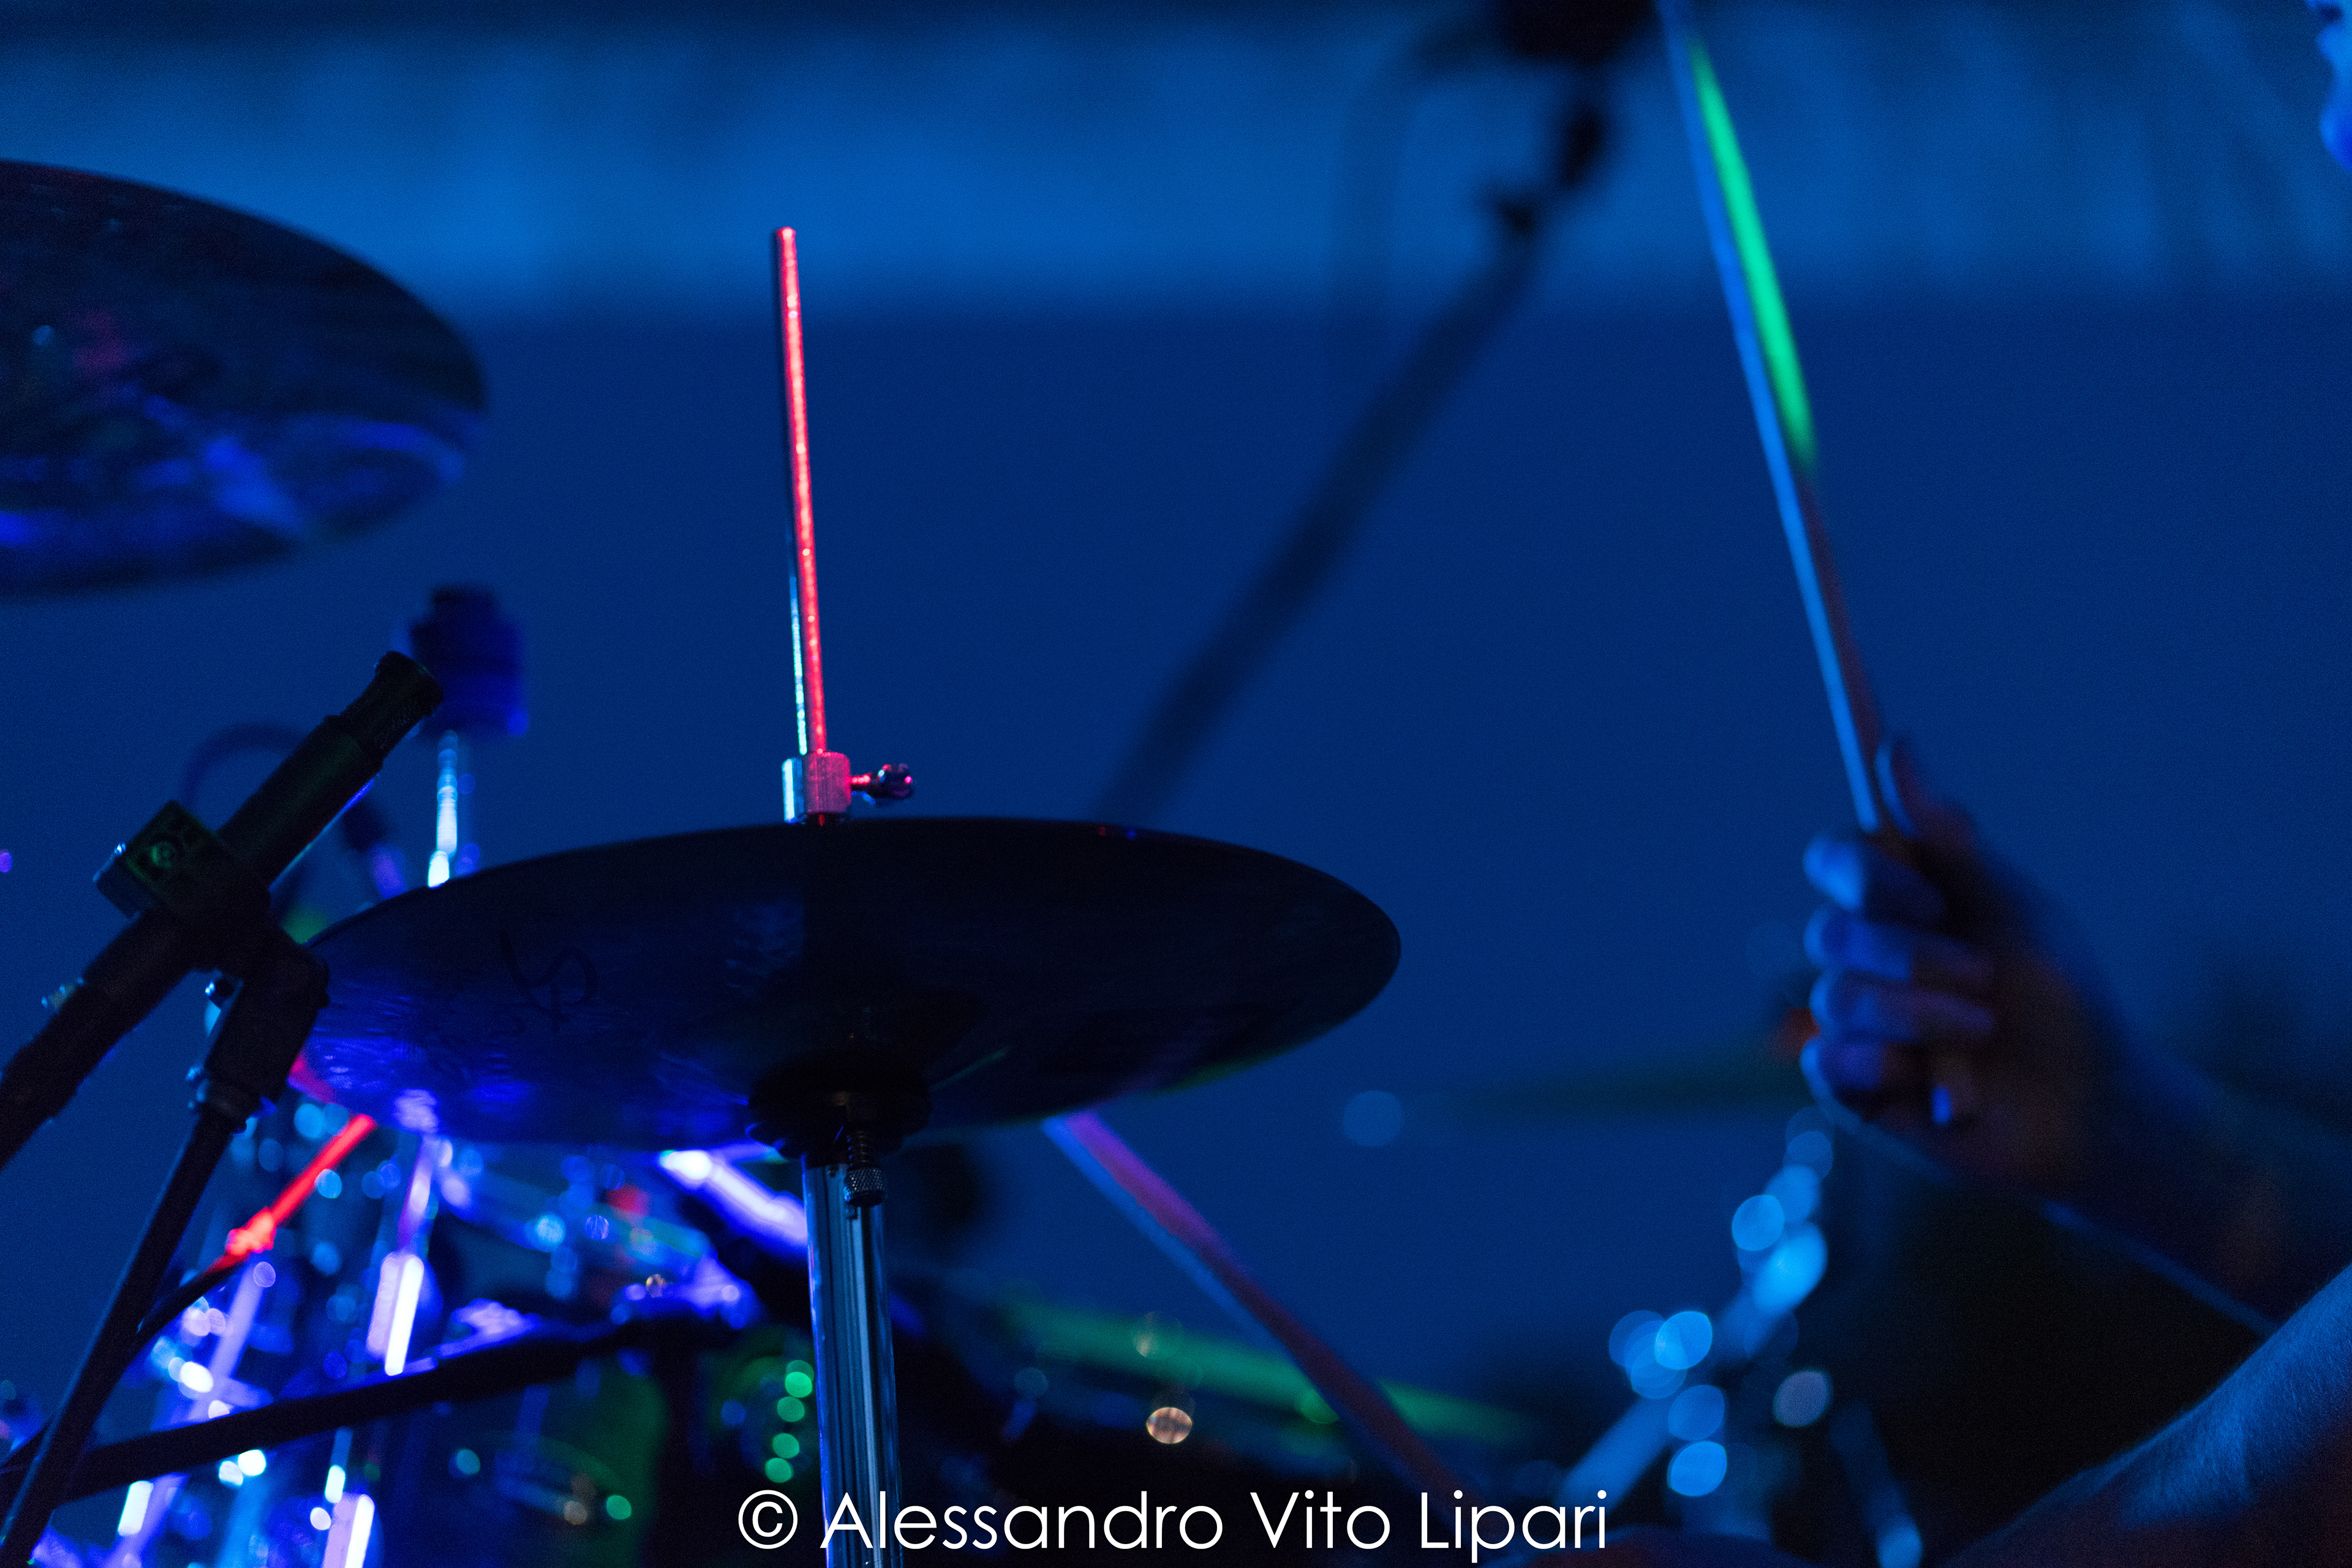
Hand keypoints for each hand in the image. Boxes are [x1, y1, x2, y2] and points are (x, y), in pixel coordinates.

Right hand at [1799, 738, 2147, 1205]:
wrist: (2094, 1106)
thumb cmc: (2061, 999)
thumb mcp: (2013, 906)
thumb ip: (1948, 835)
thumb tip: (1898, 745)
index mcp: (1901, 906)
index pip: (1836, 860)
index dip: (1864, 872)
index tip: (1924, 892)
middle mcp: (1868, 959)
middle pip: (1831, 930)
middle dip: (1911, 954)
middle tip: (1983, 975)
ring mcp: (1854, 1023)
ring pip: (1836, 997)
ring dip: (1918, 1012)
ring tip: (1984, 1030)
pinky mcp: (1850, 1085)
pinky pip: (1830, 1058)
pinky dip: (1887, 1063)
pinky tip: (1935, 1082)